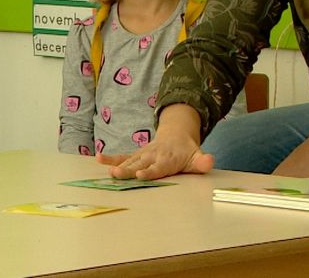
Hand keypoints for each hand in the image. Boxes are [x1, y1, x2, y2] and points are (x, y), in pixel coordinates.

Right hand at [96, 104, 212, 179]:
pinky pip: (123, 157)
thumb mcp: (197, 156)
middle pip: (139, 165)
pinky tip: (99, 159)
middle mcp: (153, 156)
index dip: (149, 171)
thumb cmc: (187, 151)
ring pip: (129, 162)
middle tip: (116, 175)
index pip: (158, 167)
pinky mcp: (136, 154)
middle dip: (128, 170)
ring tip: (107, 172)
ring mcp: (143, 154)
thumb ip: (202, 162)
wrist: (176, 134)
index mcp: (168, 159)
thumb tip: (210, 162)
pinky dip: (111, 158)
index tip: (140, 175)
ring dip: (117, 167)